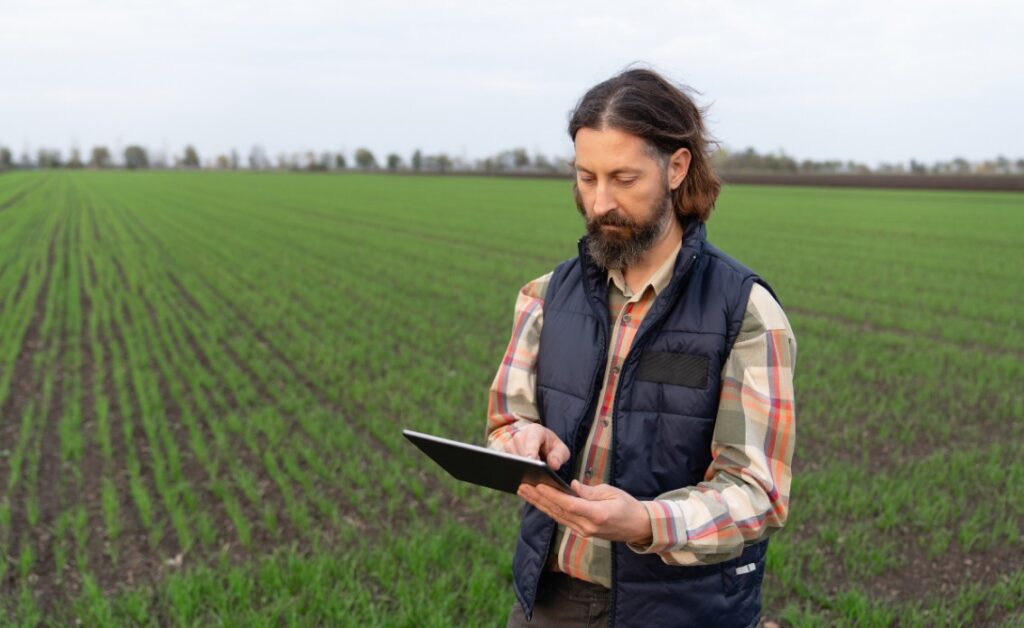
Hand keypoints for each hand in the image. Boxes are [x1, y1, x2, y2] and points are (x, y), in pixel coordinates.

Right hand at [504, 424, 569, 470]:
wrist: (541, 444)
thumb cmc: (550, 446)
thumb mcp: (561, 450)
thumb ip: (559, 456)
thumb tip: (553, 465)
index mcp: (535, 430)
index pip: (532, 440)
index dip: (530, 450)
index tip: (531, 461)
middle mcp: (519, 434)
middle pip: (520, 449)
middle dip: (526, 462)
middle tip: (534, 473)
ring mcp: (510, 443)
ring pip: (512, 457)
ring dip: (520, 467)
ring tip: (530, 474)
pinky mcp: (505, 453)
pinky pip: (507, 462)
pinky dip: (514, 469)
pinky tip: (521, 475)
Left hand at [518, 480, 652, 544]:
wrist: (638, 527)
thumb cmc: (627, 505)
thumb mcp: (611, 492)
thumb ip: (589, 491)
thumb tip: (571, 486)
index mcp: (597, 515)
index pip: (569, 505)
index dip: (552, 495)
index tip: (538, 485)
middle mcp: (587, 526)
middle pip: (558, 511)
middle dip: (538, 498)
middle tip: (522, 486)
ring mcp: (584, 531)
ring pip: (557, 516)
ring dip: (540, 504)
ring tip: (525, 492)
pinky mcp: (582, 532)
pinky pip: (562, 520)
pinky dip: (549, 510)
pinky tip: (538, 501)